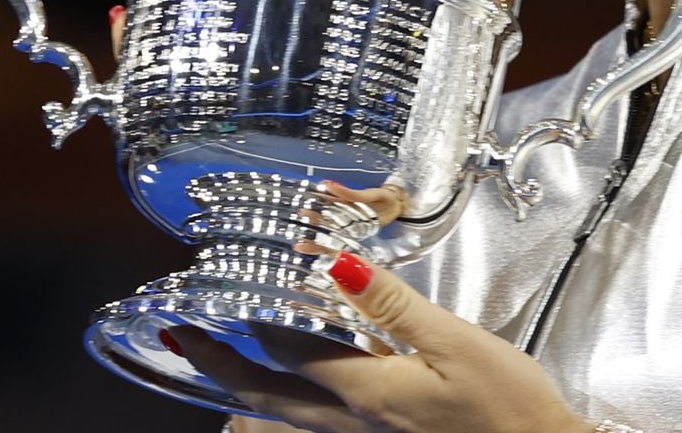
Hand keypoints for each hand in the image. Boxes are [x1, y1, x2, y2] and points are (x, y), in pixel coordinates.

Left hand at [171, 251, 592, 432]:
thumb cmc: (504, 402)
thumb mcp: (454, 341)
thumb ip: (392, 304)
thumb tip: (335, 265)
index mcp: (368, 390)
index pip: (290, 350)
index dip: (254, 316)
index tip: (222, 288)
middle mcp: (352, 423)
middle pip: (265, 396)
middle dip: (216, 365)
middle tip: (178, 336)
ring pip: (280, 421)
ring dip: (238, 393)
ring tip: (208, 370)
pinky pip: (309, 432)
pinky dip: (277, 417)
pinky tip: (272, 407)